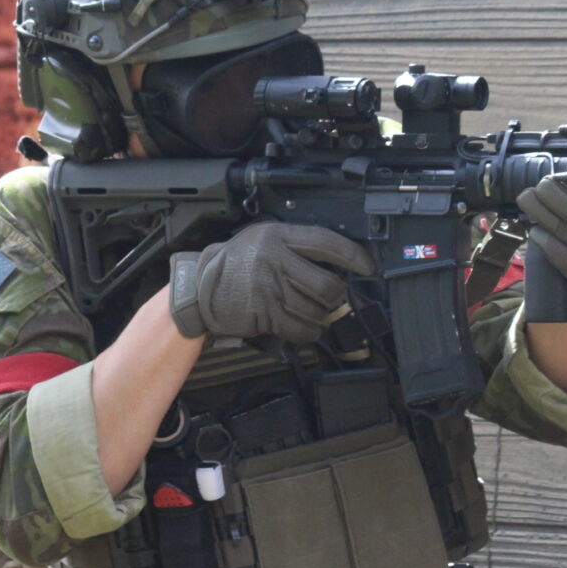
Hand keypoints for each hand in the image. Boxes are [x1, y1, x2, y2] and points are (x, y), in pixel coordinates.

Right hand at [169, 221, 373, 342]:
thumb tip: (334, 259)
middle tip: (334, 294)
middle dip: (337, 294)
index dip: (352, 254)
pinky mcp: (266, 315)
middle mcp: (275, 261)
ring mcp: (270, 291)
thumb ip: (293, 244)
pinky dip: (310, 330)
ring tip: (316, 310)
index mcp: (276, 236)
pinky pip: (302, 329)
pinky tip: (306, 324)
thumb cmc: (235, 263)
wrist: (200, 289)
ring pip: (317, 310)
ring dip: (322, 314)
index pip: (325, 242)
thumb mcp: (261, 239)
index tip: (366, 264)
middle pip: (327, 285)